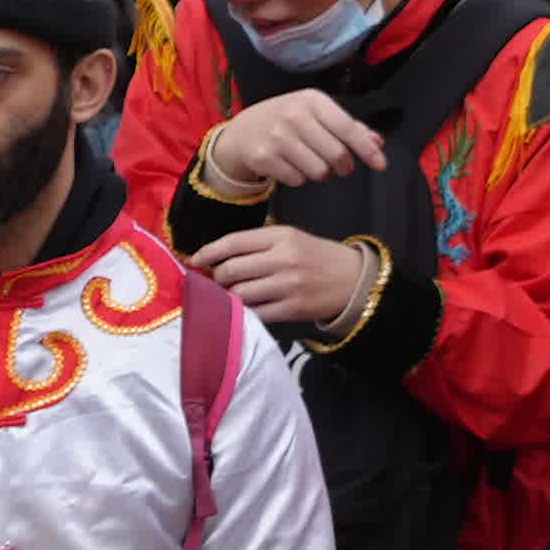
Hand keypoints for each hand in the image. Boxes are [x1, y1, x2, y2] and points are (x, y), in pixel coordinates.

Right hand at [188, 88, 389, 197]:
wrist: (240, 132)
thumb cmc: (285, 121)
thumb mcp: (314, 114)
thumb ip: (347, 126)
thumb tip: (377, 142)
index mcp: (311, 100)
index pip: (347, 128)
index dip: (367, 149)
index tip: (381, 164)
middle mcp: (294, 115)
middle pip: (336, 154)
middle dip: (343, 166)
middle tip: (339, 166)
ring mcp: (276, 137)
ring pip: (318, 171)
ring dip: (320, 173)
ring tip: (310, 162)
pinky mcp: (263, 157)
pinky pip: (297, 180)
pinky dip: (299, 178)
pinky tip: (291, 166)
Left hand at [189, 217, 377, 333]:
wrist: (355, 280)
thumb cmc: (317, 258)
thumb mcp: (292, 238)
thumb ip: (258, 244)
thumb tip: (217, 256)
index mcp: (282, 236)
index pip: (234, 242)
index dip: (208, 252)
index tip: (194, 260)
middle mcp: (284, 259)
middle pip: (231, 270)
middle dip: (217, 277)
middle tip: (218, 281)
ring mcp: (289, 285)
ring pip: (240, 293)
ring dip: (229, 296)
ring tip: (233, 294)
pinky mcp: (293, 308)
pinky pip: (256, 313)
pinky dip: (246, 312)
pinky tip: (248, 308)